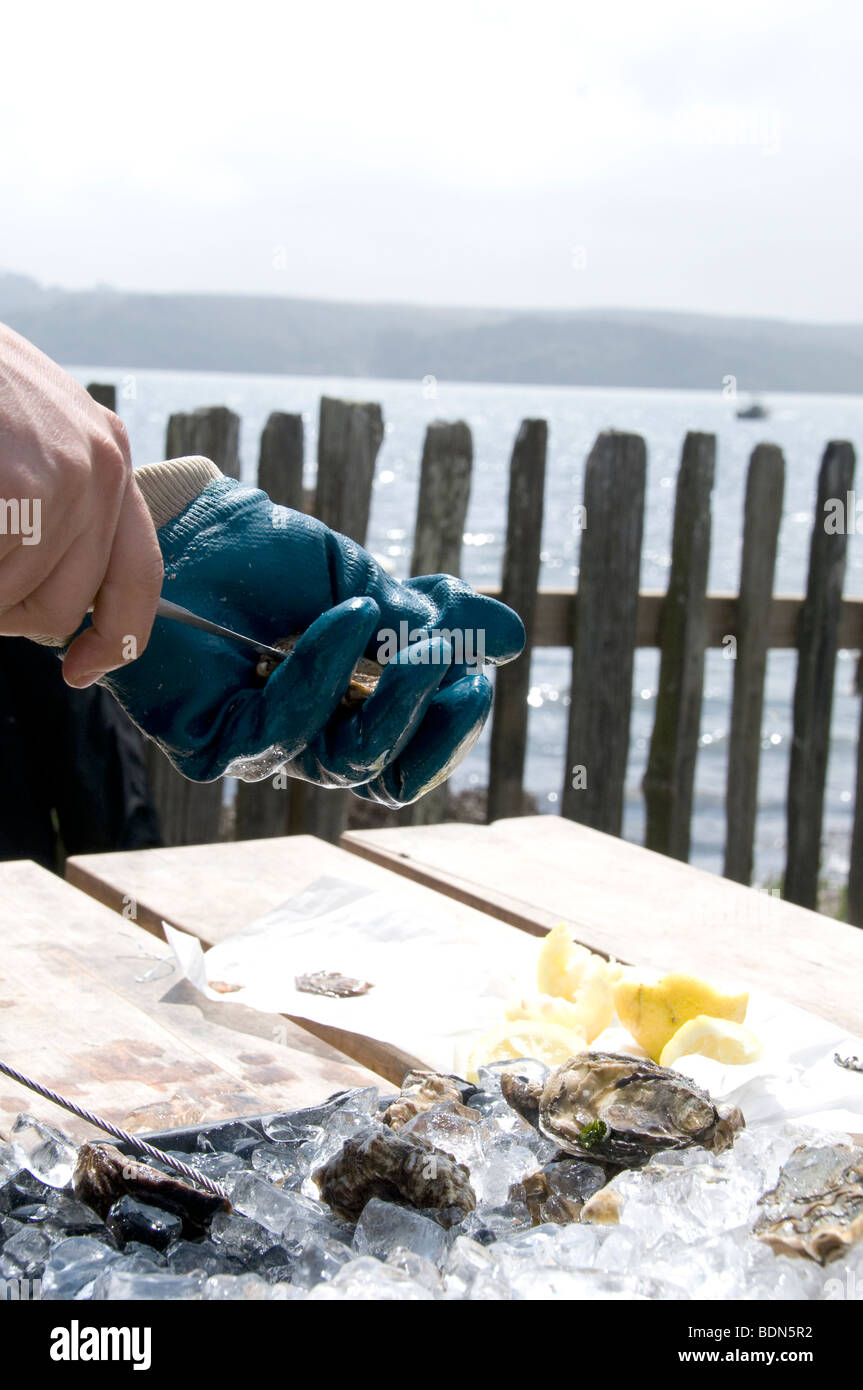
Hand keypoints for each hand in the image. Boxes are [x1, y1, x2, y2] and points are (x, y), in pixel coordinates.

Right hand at [0, 324, 162, 683]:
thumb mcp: (28, 439)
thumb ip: (56, 511)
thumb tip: (58, 614)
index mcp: (109, 457)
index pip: (139, 574)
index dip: (113, 635)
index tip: (81, 668)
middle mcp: (105, 466)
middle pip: (65, 606)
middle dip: (8, 610)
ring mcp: (70, 477)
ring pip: (22, 603)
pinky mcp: (29, 489)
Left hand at [101, 470, 524, 805]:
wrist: (181, 526)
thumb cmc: (263, 556)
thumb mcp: (361, 580)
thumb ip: (426, 619)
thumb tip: (510, 638)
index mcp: (351, 705)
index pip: (415, 748)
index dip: (454, 719)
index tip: (481, 665)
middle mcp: (311, 736)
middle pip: (390, 777)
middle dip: (438, 729)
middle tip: (462, 674)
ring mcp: (264, 745)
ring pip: (348, 763)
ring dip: (394, 700)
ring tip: (415, 642)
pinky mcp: (215, 743)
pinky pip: (286, 729)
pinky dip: (327, 671)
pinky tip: (347, 614)